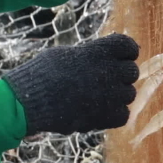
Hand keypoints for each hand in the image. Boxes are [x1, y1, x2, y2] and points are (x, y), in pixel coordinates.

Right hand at [2, 33, 138, 134]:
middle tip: (105, 80)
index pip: (129, 46)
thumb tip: (100, 57)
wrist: (29, 102)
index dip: (126, 52)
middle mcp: (110, 70)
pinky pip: (123, 114)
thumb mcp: (65, 54)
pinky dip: (114, 115)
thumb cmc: (42, 74)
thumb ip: (88, 55)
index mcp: (100, 51)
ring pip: (129, 94)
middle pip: (132, 71)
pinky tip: (99, 112)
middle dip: (121, 75)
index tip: (120, 57)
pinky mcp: (107, 116)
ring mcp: (111, 94)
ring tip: (97, 97)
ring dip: (118, 96)